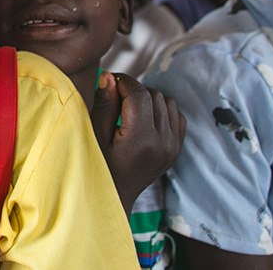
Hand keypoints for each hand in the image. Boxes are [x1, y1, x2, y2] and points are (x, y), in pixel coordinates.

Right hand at [91, 71, 184, 215]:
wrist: (116, 197)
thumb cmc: (99, 166)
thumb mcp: (96, 135)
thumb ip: (104, 104)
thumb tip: (109, 76)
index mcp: (141, 139)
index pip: (139, 94)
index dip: (124, 80)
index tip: (110, 80)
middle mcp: (162, 142)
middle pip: (154, 95)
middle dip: (134, 89)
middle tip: (116, 96)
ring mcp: (172, 146)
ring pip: (167, 102)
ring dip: (149, 98)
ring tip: (130, 108)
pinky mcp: (176, 149)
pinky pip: (177, 115)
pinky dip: (162, 110)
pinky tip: (145, 117)